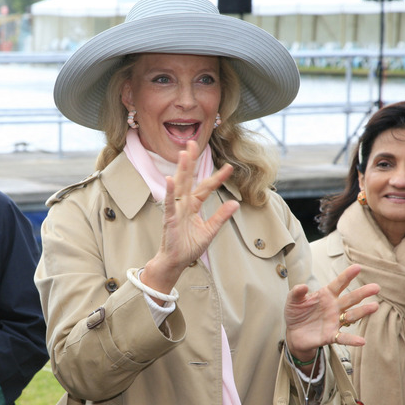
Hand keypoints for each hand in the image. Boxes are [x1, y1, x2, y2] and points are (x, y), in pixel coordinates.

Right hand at [142, 141, 239, 298]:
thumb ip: (221, 216)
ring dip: (181, 170)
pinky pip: (169, 203)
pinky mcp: (169, 219)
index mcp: (193, 206)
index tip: (229, 167)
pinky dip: (169, 192)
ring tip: (184, 154)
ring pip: (178, 186)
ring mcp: (175, 210)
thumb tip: (236, 204)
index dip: (217, 178)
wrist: (175, 262)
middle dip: (191, 161)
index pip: (205, 187)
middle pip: (188, 178)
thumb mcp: (209, 231)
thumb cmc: (188, 247)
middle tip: (192, 143)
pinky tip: (170, 180)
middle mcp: (183, 204)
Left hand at [284, 264, 379, 359]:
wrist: (293, 333)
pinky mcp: (331, 335)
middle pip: (350, 298)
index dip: (347, 275)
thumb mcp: (292, 300)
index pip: (339, 283)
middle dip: (363, 292)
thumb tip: (303, 286)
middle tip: (376, 287)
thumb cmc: (296, 313)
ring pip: (351, 315)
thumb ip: (296, 292)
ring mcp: (334, 321)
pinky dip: (352, 339)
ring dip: (363, 311)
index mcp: (326, 295)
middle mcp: (334, 307)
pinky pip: (343, 338)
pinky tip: (361, 341)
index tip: (358, 267)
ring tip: (375, 306)